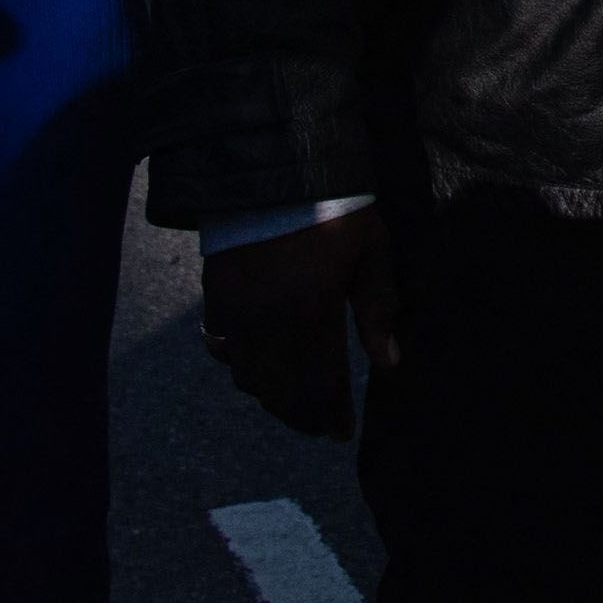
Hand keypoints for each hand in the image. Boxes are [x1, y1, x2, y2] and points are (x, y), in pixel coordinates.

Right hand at [202, 211, 400, 436]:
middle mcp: (267, 323)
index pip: (319, 385)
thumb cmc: (334, 210)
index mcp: (311, 314)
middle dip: (302, 415)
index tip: (341, 434)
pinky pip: (221, 350)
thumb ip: (378, 309)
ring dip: (271, 396)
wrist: (273, 169)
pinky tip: (255, 364)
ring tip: (294, 401)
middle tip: (320, 425)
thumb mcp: (371, 252)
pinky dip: (238, 366)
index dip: (330, 415)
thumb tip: (388, 363)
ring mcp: (235, 314)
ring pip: (247, 377)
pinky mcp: (214, 299)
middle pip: (280, 392)